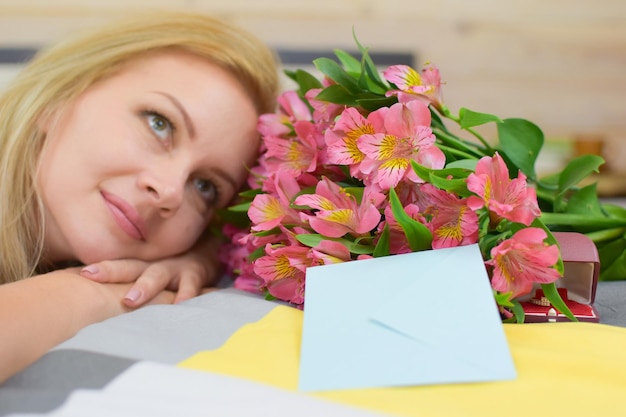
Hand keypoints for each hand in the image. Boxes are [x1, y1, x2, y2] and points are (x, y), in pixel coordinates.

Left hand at [80, 250, 218, 306]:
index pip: (117, 266)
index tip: (81, 274)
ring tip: (130, 300)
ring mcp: (175, 268)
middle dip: (111, 271)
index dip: (100, 268)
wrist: (212, 251)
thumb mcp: (154, 271)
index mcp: (142, 265)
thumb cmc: (176, 268)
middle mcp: (155, 264)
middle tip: (91, 276)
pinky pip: (190, 286)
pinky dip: (186, 295)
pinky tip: (180, 305)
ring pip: (157, 275)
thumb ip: (134, 282)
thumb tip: (98, 298)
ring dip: (144, 286)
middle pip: (130, 266)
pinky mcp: (196, 274)